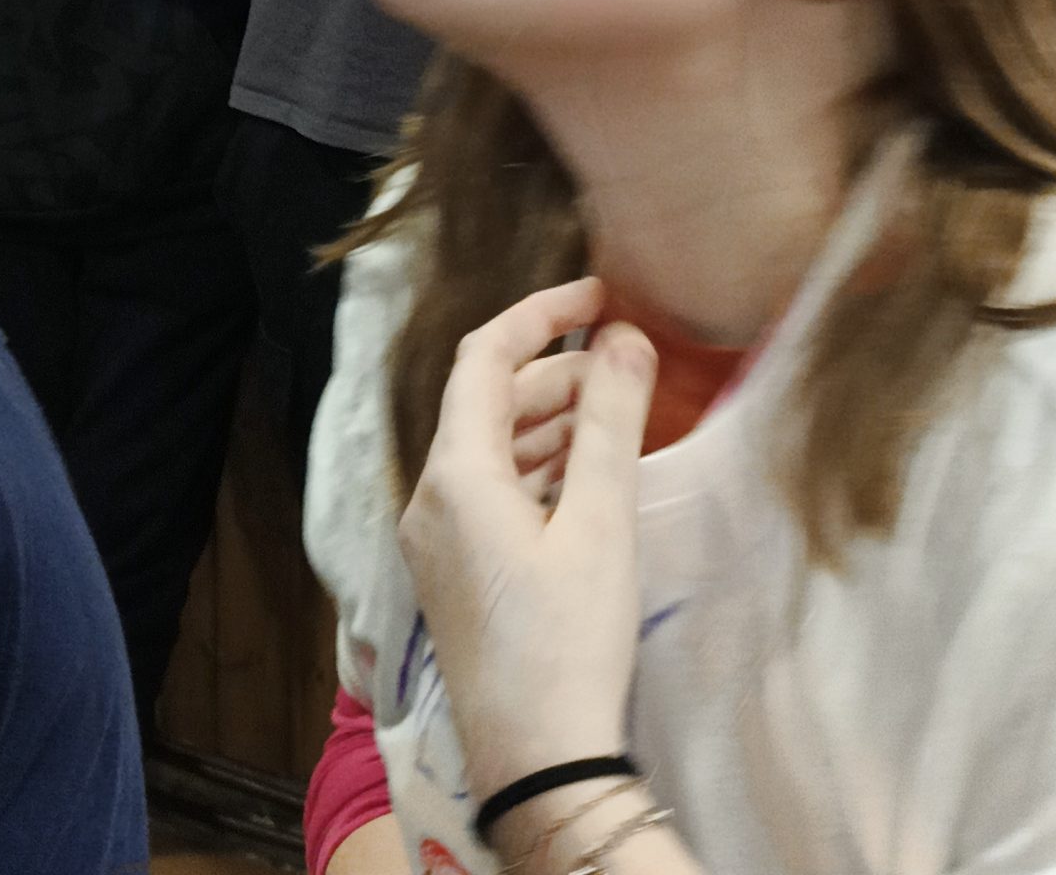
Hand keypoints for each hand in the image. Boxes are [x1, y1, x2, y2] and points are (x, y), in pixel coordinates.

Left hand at [395, 277, 654, 799]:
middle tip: (626, 367)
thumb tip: (626, 336)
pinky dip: (537, 468)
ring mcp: (438, 540)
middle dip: (555, 372)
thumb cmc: (568, 641)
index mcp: (453, 474)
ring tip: (616, 415)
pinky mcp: (456, 575)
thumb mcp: (599, 525)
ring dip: (549, 420)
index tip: (598, 294)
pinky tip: (586, 476)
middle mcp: (430, 498)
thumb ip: (611, 423)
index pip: (484, 356)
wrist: (536, 762)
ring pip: (490, 449)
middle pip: (487, 402)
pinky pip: (490, 493)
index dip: (540, 313)